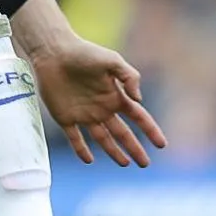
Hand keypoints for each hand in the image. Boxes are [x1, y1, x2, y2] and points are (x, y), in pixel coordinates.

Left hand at [31, 37, 166, 165]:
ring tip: (125, 164)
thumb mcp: (112, 60)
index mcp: (115, 95)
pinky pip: (75, 138)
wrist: (54, 51)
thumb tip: (139, 100)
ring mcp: (84, 114)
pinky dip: (81, 150)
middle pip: (122, 133)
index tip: (161, 145)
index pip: (138, 117)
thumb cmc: (84, 53)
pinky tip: (88, 160)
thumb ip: (130, 77)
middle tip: (145, 164)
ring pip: (102, 139)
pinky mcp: (65, 117)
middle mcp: (102, 108)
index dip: (150, 130)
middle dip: (134, 148)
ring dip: (113, 152)